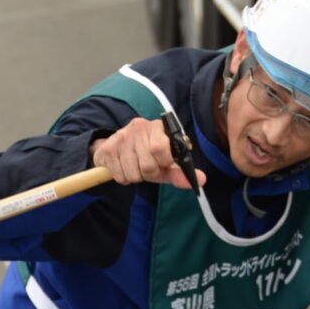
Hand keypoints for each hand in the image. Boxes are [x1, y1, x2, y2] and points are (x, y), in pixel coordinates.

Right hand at [89, 117, 204, 189]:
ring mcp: (122, 137)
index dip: (163, 162)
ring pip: (134, 173)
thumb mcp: (164, 163)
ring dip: (136, 177)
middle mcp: (139, 127)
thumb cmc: (144, 156)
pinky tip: (124, 167)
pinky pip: (120, 176)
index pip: (161, 148)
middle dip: (149, 174)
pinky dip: (124, 178)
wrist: (113, 147)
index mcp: (157, 128)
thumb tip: (201, 180)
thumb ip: (181, 173)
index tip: (162, 163)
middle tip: (147, 168)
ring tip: (135, 167)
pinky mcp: (108, 148)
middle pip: (148, 165)